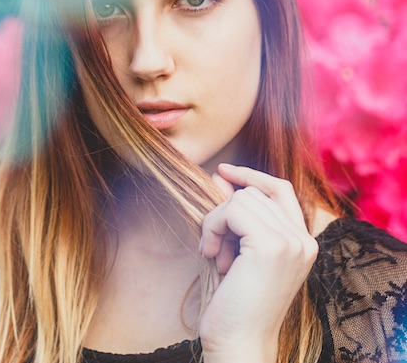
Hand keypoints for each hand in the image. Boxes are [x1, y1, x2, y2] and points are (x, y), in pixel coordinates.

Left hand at [199, 163, 317, 362]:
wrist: (240, 345)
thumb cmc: (237, 304)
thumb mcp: (239, 250)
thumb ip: (236, 214)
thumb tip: (221, 175)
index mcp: (303, 243)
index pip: (280, 189)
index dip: (251, 176)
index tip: (223, 172)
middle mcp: (304, 240)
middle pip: (255, 192)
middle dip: (225, 213)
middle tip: (217, 248)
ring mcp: (291, 242)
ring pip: (241, 198)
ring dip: (217, 223)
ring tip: (217, 257)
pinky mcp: (271, 246)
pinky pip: (231, 210)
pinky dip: (213, 228)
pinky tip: (212, 256)